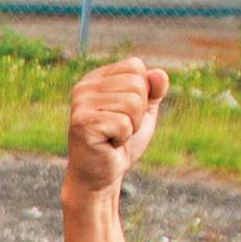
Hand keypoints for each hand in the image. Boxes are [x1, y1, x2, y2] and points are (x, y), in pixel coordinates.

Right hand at [65, 57, 171, 200]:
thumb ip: (154, 91)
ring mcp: (81, 104)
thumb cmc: (121, 142)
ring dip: (131, 126)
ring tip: (114, 135)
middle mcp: (84, 86)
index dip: (143, 92)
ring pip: (132, 103)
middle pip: (136, 84)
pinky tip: (108, 144)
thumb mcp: (143, 112)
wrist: (101, 175)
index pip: (135, 66)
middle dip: (138, 112)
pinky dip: (123, 138)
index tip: (126, 112)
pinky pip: (124, 123)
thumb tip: (159, 74)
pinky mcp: (83, 123)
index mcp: (97, 78)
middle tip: (120, 128)